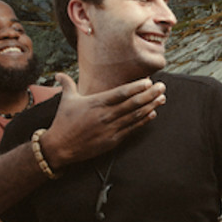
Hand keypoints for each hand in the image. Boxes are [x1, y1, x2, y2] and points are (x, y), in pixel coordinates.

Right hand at [42, 73, 166, 168]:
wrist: (59, 147)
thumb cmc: (63, 122)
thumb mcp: (66, 100)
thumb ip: (68, 85)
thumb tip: (58, 74)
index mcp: (96, 103)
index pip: (120, 93)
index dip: (136, 87)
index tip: (149, 82)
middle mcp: (106, 115)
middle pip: (132, 103)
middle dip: (150, 94)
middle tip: (162, 87)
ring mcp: (110, 128)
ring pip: (135, 115)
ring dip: (151, 106)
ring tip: (162, 99)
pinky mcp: (113, 140)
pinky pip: (132, 129)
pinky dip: (143, 121)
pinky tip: (152, 114)